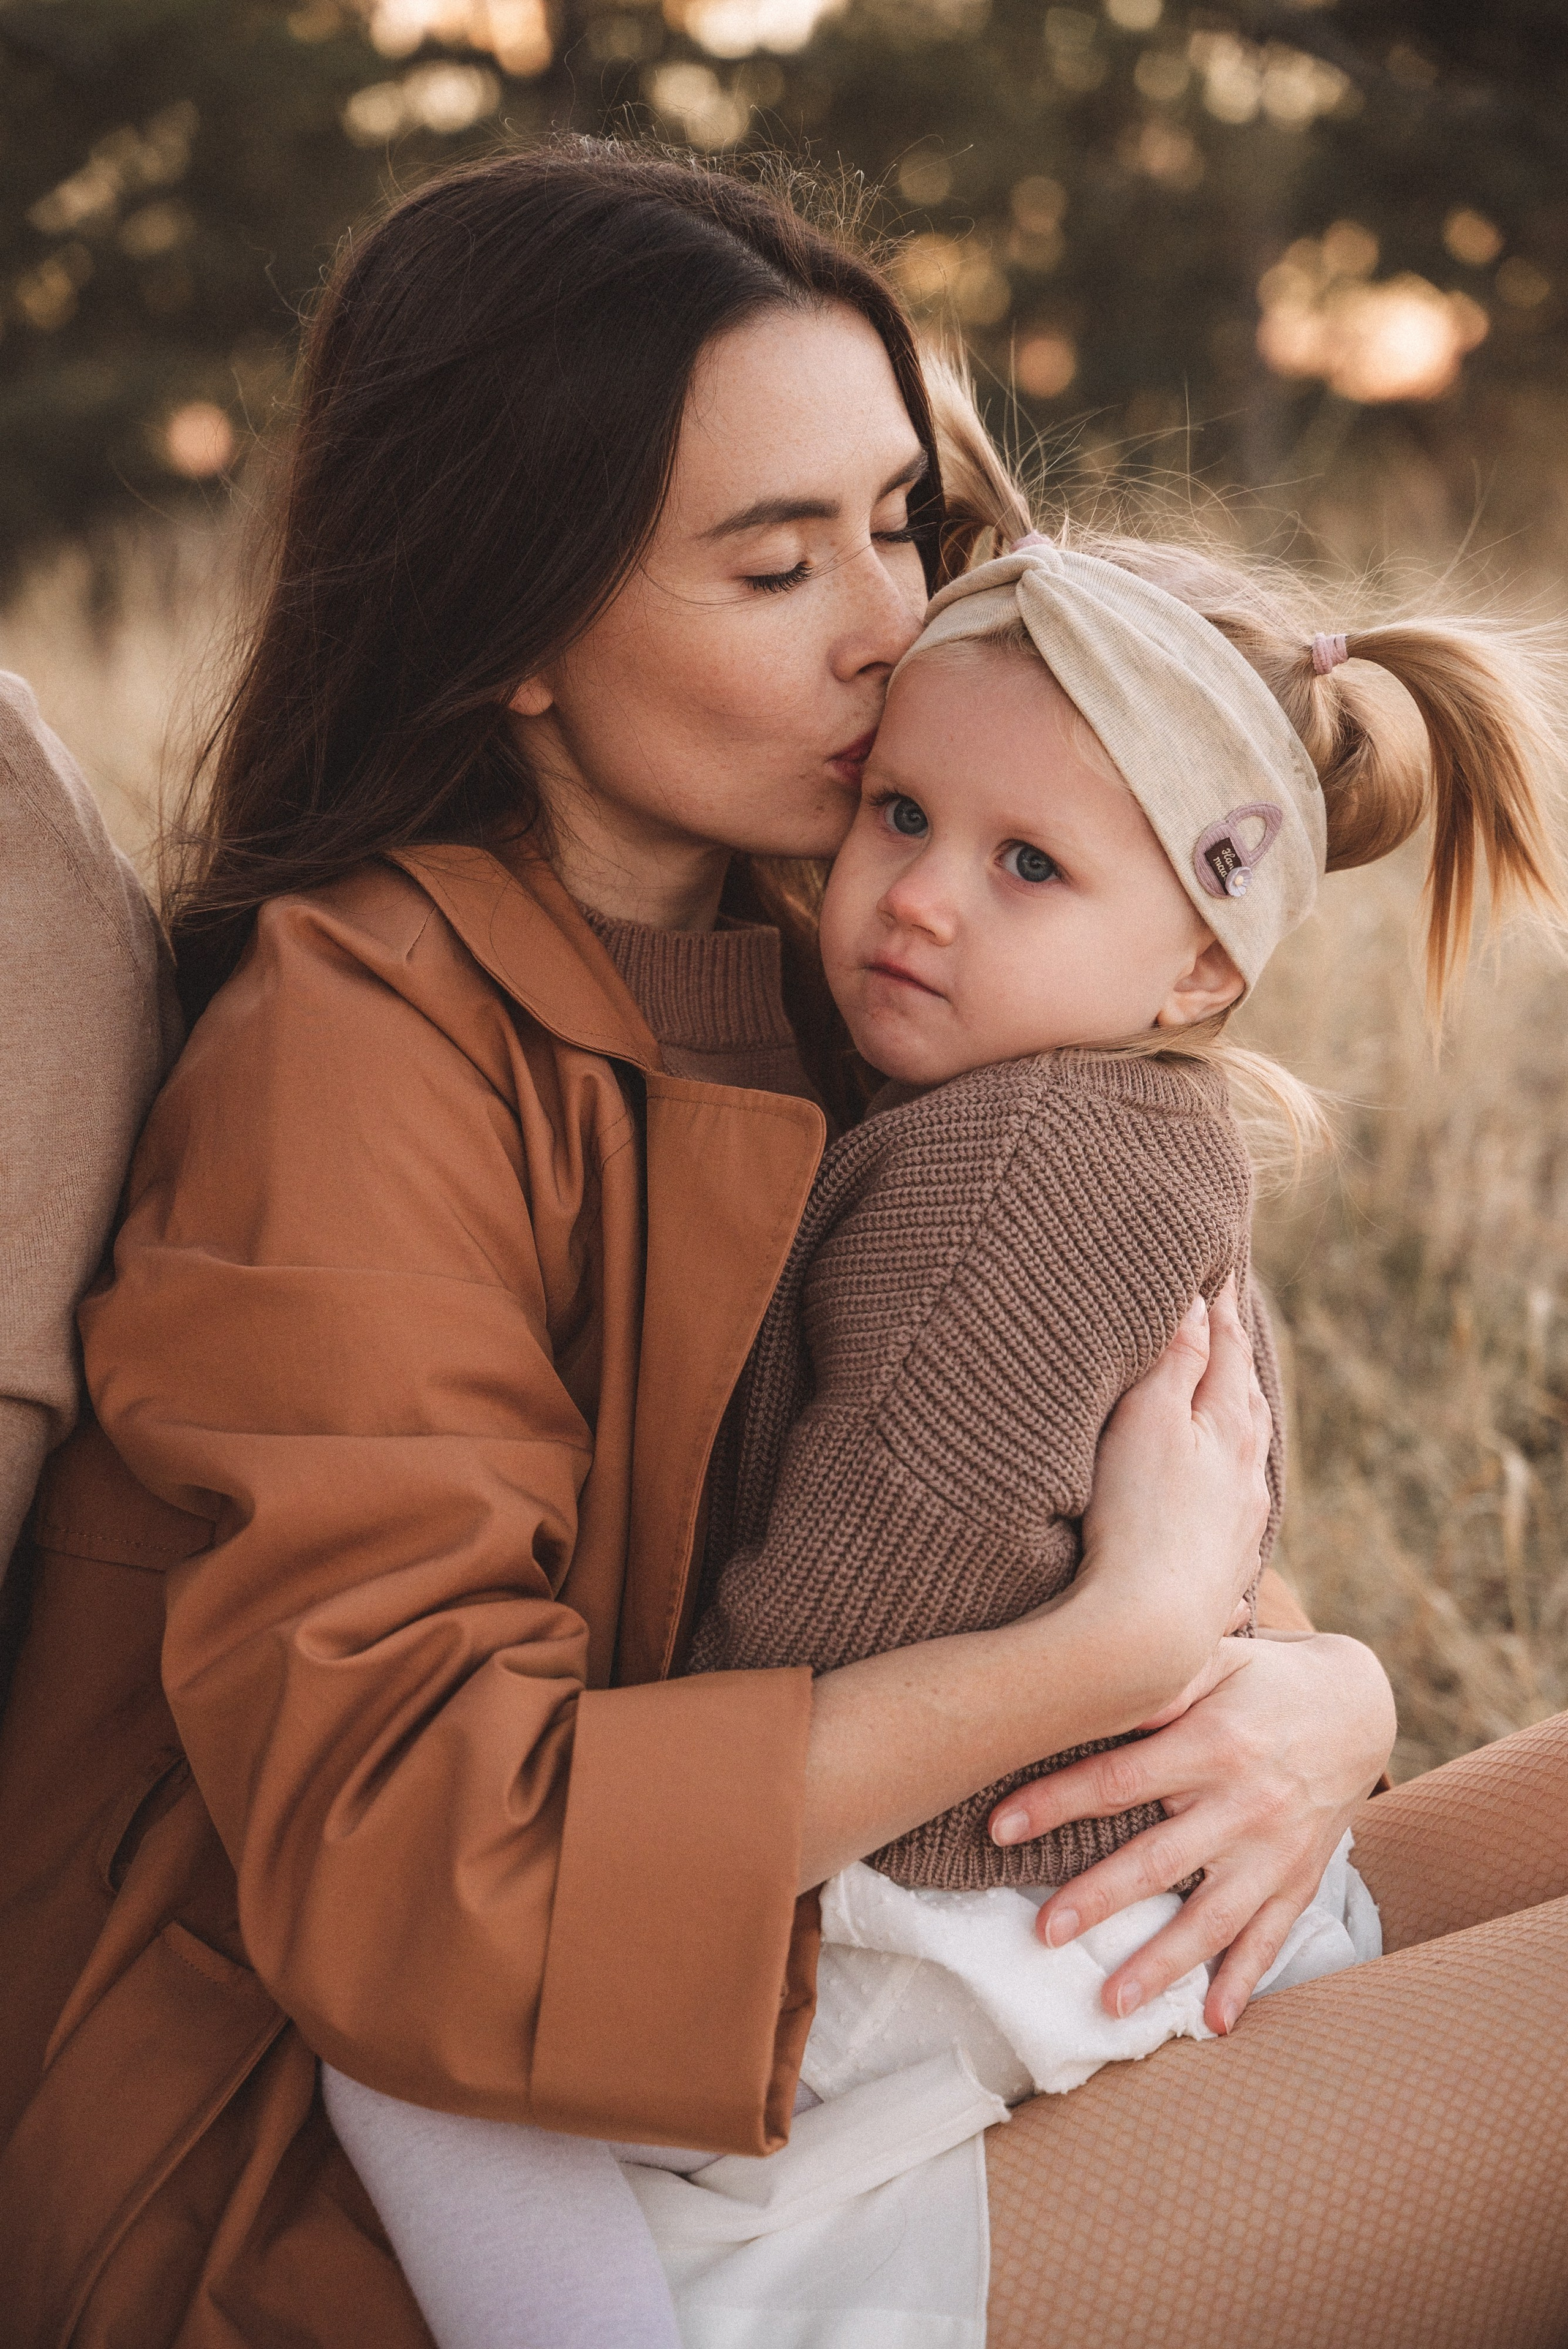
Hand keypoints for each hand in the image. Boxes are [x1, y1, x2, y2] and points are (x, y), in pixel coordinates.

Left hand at [990, 1629, 1395, 2032]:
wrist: (1360, 1708)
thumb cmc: (1264, 1679)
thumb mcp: (1217, 1659)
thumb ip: (1159, 1678)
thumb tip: (1088, 1681)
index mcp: (1213, 1743)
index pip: (1120, 1779)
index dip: (1057, 1803)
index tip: (999, 1828)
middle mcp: (1244, 1803)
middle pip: (1159, 1860)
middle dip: (1098, 1900)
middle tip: (1045, 1934)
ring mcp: (1274, 1851)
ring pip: (1212, 1917)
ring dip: (1161, 1964)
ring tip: (1110, 2003)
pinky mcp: (1299, 1880)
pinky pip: (1269, 1938)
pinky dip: (1241, 1983)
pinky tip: (1211, 2023)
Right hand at [1071, 1277, 1272, 1703]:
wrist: (1147, 1629)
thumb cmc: (1137, 1514)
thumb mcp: (1149, 1419)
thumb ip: (1176, 1360)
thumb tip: (1201, 1302)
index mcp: (1230, 1430)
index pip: (1229, 1354)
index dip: (1222, 1312)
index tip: (1221, 1276)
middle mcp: (1246, 1478)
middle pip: (1247, 1406)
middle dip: (1236, 1364)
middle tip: (1230, 1328)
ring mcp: (1237, 1531)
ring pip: (1248, 1466)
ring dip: (1240, 1430)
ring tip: (1234, 1410)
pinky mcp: (1221, 1576)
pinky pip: (1236, 1526)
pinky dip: (1235, 1501)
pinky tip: (1235, 1514)